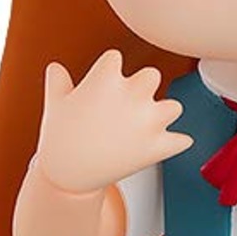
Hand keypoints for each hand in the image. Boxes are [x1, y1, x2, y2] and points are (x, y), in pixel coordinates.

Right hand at [35, 51, 191, 193]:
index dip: (107, 71)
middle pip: (152, 75)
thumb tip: (56, 68)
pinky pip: (182, 141)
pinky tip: (165, 144)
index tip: (102, 83)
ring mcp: (148, 122)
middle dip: (143, 86)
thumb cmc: (58, 139)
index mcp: (106, 78)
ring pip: (174, 107)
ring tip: (147, 124)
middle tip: (129, 102)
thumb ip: (57, 82)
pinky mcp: (157, 147)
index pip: (115, 59)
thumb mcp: (54, 105)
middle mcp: (132, 95)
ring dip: (163, 114)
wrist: (67, 176)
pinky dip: (175, 143)